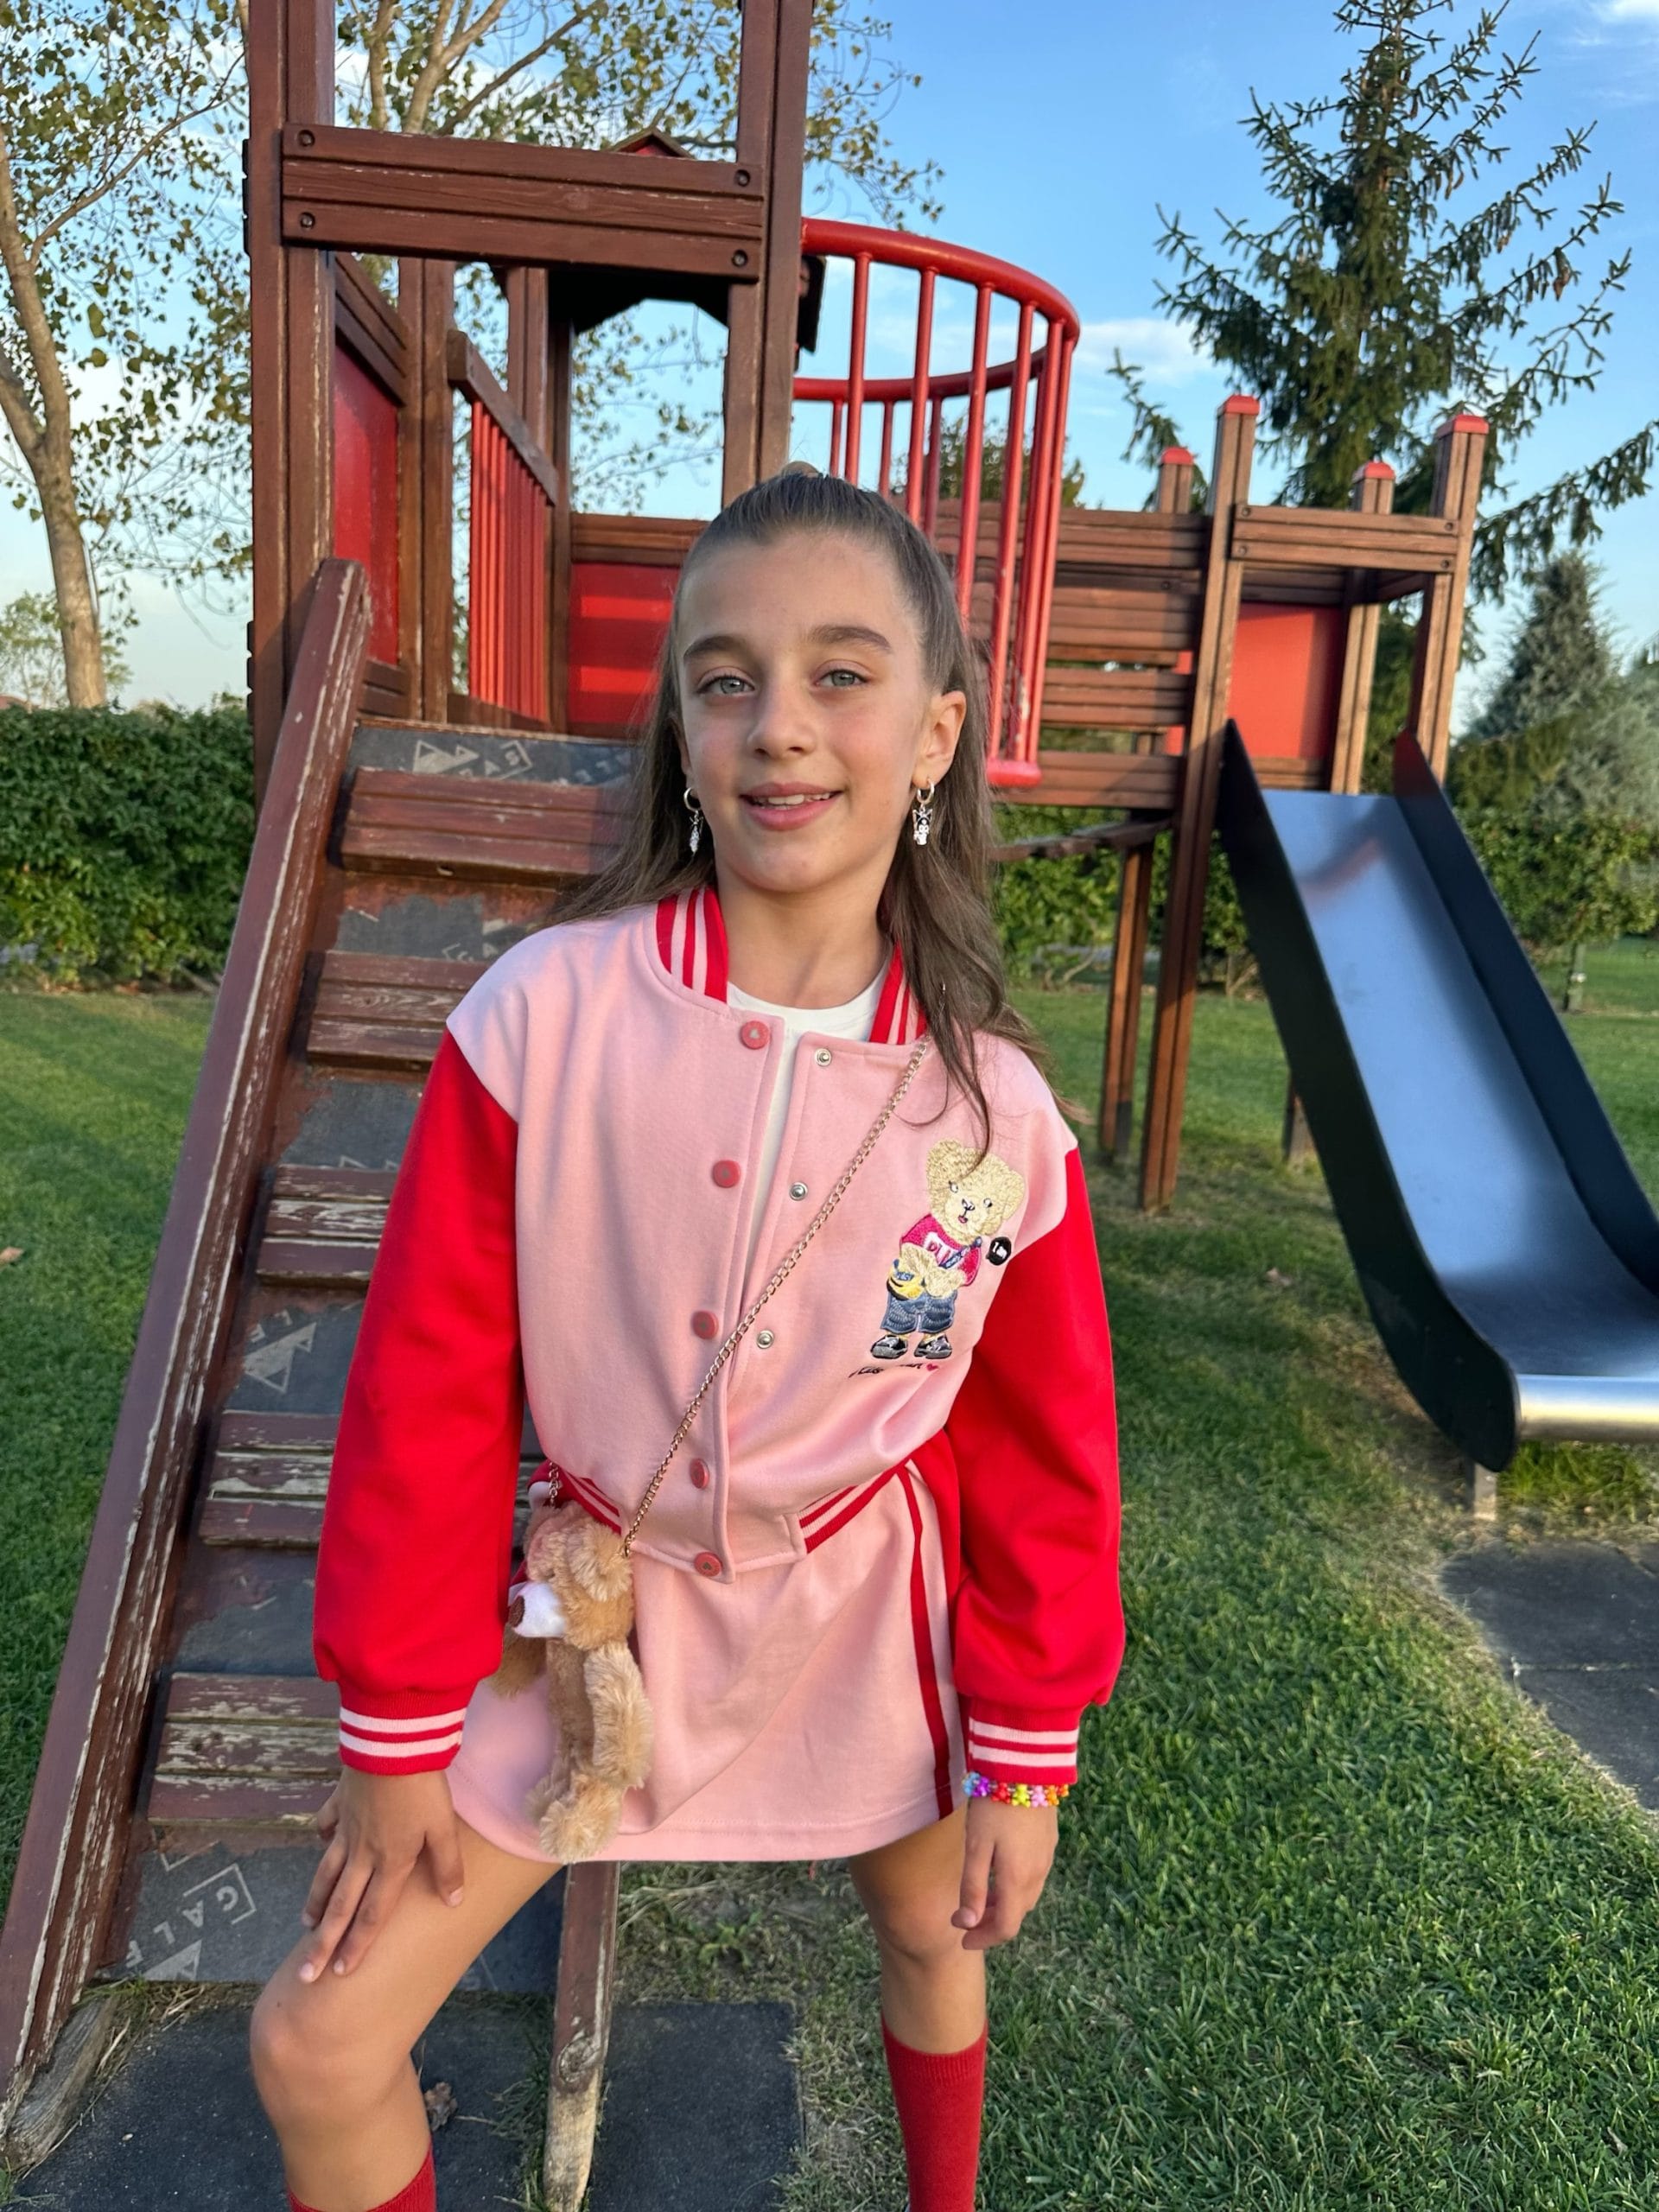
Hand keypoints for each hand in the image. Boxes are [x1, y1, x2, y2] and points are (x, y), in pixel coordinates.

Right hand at [297, 1767, 465, 1980]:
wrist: (391, 1742)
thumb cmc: (423, 1787)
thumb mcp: (443, 1827)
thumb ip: (447, 1866)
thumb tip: (454, 1902)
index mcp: (391, 1863)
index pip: (372, 1915)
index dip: (358, 1945)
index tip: (341, 1973)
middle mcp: (363, 1853)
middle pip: (341, 1905)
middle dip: (323, 1942)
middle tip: (307, 1973)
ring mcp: (347, 1827)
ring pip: (327, 1872)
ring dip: (316, 1899)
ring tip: (305, 1923)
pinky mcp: (340, 1801)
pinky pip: (326, 1824)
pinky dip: (321, 1835)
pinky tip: (319, 1841)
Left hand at [951, 1795, 1056, 1948]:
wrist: (1026, 1767)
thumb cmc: (994, 1806)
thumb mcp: (976, 1846)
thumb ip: (973, 1887)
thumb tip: (967, 1925)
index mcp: (1018, 1880)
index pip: (1005, 1927)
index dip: (983, 1939)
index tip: (962, 1940)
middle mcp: (1037, 1874)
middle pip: (1018, 1913)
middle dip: (993, 1923)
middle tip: (967, 1919)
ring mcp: (1047, 1857)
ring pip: (1027, 1895)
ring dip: (1006, 1904)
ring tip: (982, 1897)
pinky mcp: (1049, 1841)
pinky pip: (1034, 1876)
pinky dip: (1016, 1886)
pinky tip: (1001, 1872)